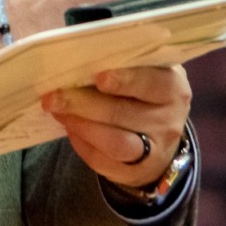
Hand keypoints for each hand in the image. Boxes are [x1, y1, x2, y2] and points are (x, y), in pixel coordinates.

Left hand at [41, 64, 191, 186]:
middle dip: (84, 103)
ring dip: (80, 125)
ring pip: (116, 143)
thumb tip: (76, 52)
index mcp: (172, 87)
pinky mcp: (138, 172)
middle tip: (54, 95)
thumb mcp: (142, 69)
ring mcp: (156, 150)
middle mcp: (169, 120)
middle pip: (124, 113)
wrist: (158, 133)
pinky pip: (105, 162)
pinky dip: (81, 143)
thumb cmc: (140, 88)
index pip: (151, 83)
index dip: (125, 80)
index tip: (99, 76)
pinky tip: (68, 126)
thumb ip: (119, 60)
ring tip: (56, 110)